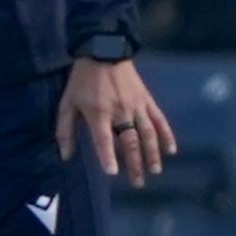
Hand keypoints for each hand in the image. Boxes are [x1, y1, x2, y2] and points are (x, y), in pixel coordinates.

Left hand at [55, 59, 176, 187]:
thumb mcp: (67, 103)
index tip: (112, 173)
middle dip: (134, 163)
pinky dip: (166, 135)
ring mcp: (136, 105)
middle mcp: (120, 111)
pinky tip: (171, 150)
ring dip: (152, 154)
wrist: (103, 51)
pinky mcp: (146, 100)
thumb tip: (65, 156)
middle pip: (130, 141)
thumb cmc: (82, 81)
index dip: (107, 155)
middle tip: (137, 183)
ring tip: (155, 171)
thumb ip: (64, 130)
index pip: (103, 139)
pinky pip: (159, 119)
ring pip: (147, 133)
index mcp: (98, 112)